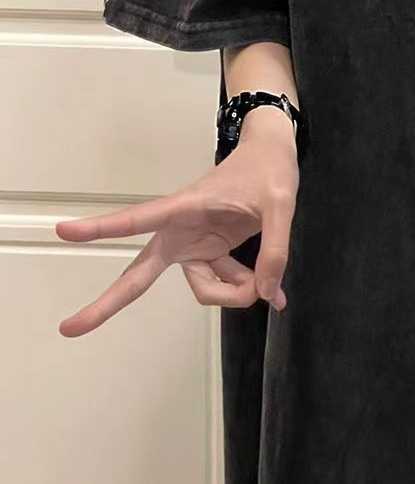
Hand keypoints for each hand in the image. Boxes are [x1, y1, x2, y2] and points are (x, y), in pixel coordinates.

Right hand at [55, 116, 299, 336]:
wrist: (274, 156)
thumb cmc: (269, 170)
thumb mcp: (280, 206)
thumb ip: (274, 251)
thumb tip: (265, 294)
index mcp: (184, 208)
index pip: (136, 219)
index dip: (101, 228)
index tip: (65, 231)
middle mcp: (181, 232)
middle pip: (139, 274)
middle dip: (108, 301)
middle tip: (70, 328)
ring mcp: (195, 246)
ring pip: (204, 289)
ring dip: (234, 292)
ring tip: (265, 278)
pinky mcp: (210, 253)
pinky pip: (224, 285)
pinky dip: (245, 288)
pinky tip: (269, 288)